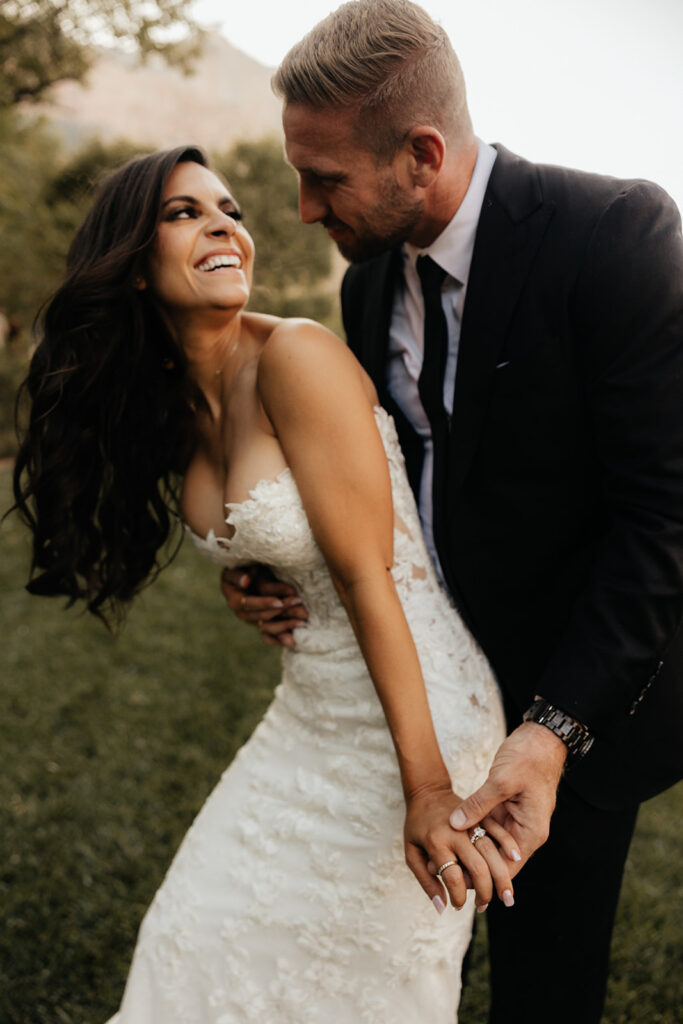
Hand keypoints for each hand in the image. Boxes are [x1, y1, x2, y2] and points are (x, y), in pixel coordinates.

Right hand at [220, 565, 307, 647]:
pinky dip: (280, 639)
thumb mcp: (236, 568)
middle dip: (283, 612)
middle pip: (263, 616)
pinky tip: (293, 642)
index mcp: (234, 599)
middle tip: (300, 608)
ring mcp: (253, 621)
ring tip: (302, 623)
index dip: (264, 603)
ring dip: (286, 626)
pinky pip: (269, 636)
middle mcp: (243, 614)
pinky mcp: (261, 624)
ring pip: (269, 627)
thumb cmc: (240, 568)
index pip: (249, 603)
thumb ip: (239, 575)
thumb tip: (245, 582)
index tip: (279, 602)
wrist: (244, 575)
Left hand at [404, 782, 520, 914]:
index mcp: (435, 841)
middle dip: (485, 891)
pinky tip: (516, 858)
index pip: (452, 876)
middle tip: (484, 907)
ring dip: (501, 876)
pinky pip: (498, 830)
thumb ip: (425, 880)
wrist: (427, 791)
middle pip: (477, 866)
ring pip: (491, 851)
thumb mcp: (410, 851)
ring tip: (507, 897)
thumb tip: (442, 908)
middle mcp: (455, 833)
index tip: (458, 907)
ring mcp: (470, 822)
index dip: (458, 896)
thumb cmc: (416, 824)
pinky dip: (508, 844)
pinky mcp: (480, 814)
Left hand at [448, 722, 567, 869]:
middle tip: (445, 875)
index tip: (460, 885)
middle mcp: (523, 829)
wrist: (540, 736)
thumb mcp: (502, 781)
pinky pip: (486, 824)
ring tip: (444, 861)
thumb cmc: (529, 758)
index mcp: (530, 831)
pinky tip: (451, 835)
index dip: (485, 879)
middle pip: (496, 859)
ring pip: (488, 842)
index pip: (507, 868)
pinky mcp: (504, 805)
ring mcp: (514, 818)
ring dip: (469, 850)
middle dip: (473, 868)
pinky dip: (471, 830)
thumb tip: (456, 824)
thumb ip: (479, 804)